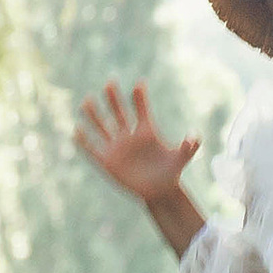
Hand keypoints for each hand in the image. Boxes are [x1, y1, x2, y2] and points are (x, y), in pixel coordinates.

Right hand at [74, 78, 200, 206]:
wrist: (159, 191)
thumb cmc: (171, 171)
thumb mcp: (182, 159)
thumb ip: (189, 147)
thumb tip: (195, 136)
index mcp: (146, 131)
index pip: (141, 110)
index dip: (140, 97)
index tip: (140, 83)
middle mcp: (129, 135)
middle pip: (119, 113)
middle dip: (114, 99)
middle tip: (110, 82)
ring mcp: (117, 147)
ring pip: (103, 127)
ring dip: (94, 115)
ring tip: (86, 101)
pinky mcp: (107, 162)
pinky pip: (93, 150)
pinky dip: (85, 141)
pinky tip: (76, 130)